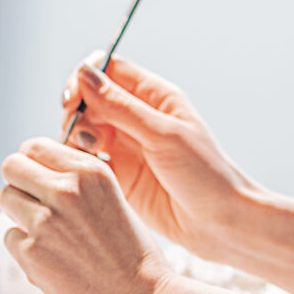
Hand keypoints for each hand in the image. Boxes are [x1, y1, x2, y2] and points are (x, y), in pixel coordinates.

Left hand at [0, 138, 166, 293]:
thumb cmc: (135, 258)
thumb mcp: (115, 199)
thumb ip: (79, 185)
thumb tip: (42, 176)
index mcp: (90, 172)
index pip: (35, 146)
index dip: (32, 162)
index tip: (35, 175)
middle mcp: (66, 190)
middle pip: (12, 166)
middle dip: (19, 183)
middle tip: (31, 201)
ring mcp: (46, 221)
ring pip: (6, 198)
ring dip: (19, 214)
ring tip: (45, 233)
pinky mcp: (32, 253)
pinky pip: (10, 237)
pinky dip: (23, 248)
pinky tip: (51, 258)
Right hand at [58, 57, 257, 258]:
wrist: (221, 223)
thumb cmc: (206, 174)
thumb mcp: (164, 135)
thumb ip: (122, 107)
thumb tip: (84, 75)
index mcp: (154, 97)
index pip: (108, 70)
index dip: (85, 78)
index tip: (72, 98)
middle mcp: (137, 119)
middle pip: (90, 99)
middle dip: (77, 112)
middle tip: (83, 134)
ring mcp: (126, 148)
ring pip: (84, 130)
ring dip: (77, 138)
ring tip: (92, 154)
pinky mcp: (119, 176)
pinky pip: (88, 161)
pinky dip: (80, 163)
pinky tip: (90, 172)